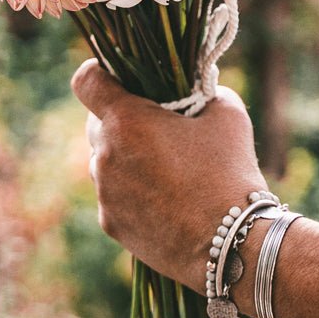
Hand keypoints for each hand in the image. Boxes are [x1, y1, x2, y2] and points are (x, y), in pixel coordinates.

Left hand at [72, 59, 269, 291]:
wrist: (232, 244)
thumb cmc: (230, 172)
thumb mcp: (227, 113)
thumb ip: (202, 91)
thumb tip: (195, 90)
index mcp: (126, 121)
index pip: (86, 82)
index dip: (98, 73)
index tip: (116, 78)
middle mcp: (104, 156)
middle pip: (97, 124)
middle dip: (122, 121)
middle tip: (159, 129)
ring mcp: (104, 194)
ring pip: (104, 162)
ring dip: (126, 159)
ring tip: (168, 170)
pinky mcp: (110, 224)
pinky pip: (113, 196)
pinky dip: (132, 192)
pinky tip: (166, 200)